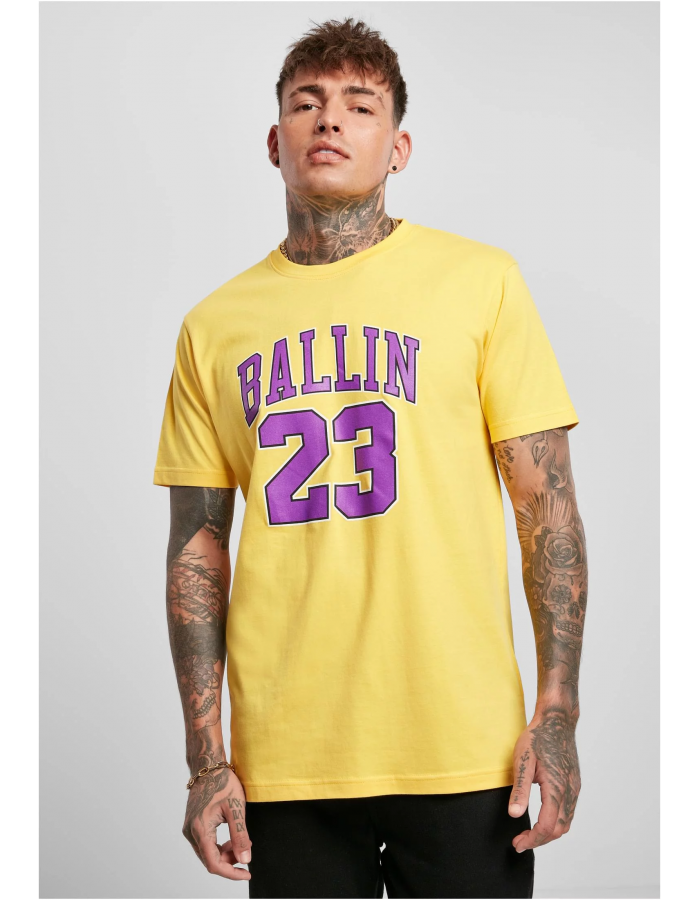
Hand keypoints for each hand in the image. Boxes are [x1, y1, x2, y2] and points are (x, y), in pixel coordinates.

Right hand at [182, 767, 251, 880]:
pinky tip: (231, 838)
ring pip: (207, 853)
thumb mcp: (236, 808)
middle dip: (229, 861)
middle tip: (247, 851)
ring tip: (242, 842)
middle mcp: (191, 832)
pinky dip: (218, 845)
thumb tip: (245, 859)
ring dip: (224, 853)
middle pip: (209, 860)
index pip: (214, 863)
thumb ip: (240, 836)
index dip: (231, 872)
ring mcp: (190, 828)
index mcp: (200, 829)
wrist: (208, 766)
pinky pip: (205, 843)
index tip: (247, 873)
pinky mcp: (192, 824)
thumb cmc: (222, 782)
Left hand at [508, 707, 580, 851]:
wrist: (557, 721)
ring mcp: (575, 788)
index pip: (547, 826)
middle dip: (540, 840)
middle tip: (520, 842)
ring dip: (549, 832)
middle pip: (559, 829)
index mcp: (557, 788)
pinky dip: (557, 822)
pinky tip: (543, 818)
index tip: (517, 843)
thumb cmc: (538, 737)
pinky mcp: (575, 783)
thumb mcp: (522, 761)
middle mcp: (570, 791)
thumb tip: (514, 815)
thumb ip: (520, 789)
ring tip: (529, 833)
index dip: (532, 839)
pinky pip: (569, 811)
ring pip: (566, 822)